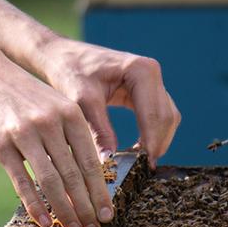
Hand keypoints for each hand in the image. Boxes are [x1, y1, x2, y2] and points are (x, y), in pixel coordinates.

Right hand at [0, 57, 113, 226]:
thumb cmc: (21, 93)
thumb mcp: (53, 104)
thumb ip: (70, 135)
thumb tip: (87, 178)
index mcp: (70, 112)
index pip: (90, 160)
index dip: (99, 192)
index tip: (106, 215)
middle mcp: (50, 122)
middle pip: (74, 174)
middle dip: (85, 207)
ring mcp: (24, 133)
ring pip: (51, 181)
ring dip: (64, 211)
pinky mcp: (0, 144)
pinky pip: (22, 181)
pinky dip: (36, 205)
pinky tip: (44, 221)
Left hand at [36, 38, 180, 167]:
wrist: (62, 56)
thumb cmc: (70, 72)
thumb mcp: (83, 102)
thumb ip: (99, 131)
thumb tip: (111, 163)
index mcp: (140, 70)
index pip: (154, 114)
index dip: (151, 142)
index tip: (144, 167)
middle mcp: (150, 71)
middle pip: (165, 117)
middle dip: (156, 144)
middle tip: (141, 170)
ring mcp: (150, 79)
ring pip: (166, 118)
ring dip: (156, 141)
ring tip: (138, 163)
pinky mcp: (145, 89)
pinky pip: (157, 115)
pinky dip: (151, 134)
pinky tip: (137, 150)